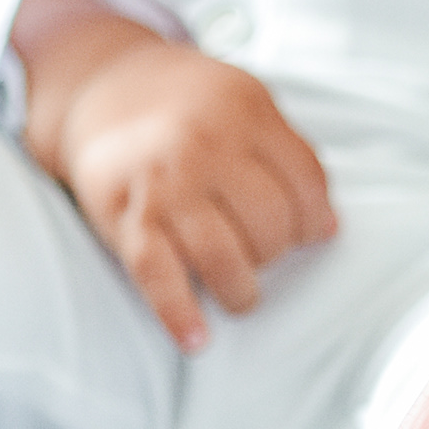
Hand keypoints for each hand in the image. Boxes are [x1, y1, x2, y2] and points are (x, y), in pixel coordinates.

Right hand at [14, 0, 338, 350]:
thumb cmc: (187, 108)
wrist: (101, 88)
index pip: (306, 183)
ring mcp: (163, 181)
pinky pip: (157, 274)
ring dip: (241, 291)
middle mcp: (204, 143)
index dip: (313, 221)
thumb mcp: (246, 104)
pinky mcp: (123, 215)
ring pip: (222, 257)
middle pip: (270, 224)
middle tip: (260, 255)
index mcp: (245, 110)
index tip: (304, 235)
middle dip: (274, 253)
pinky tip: (196, 339)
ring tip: (240, 296)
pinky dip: (179, 314)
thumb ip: (291, 155)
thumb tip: (327, 228)